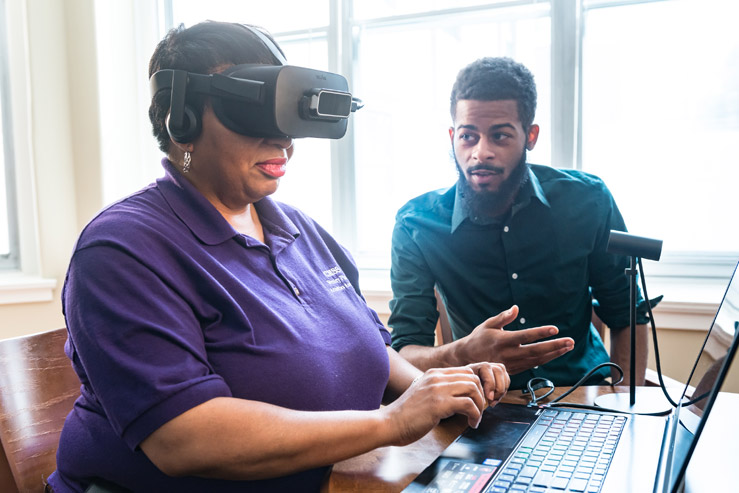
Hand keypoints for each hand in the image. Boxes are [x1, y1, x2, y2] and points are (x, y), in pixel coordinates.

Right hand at [381, 364, 507, 446]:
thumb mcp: (424, 394)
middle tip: (478, 411)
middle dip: (481, 395)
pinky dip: (475, 415)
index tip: (476, 402)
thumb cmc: (406, 414)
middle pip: (472, 378)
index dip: (476, 387)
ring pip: (473, 388)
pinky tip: (471, 423)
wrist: (389, 423)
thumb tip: (460, 397)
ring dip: (480, 406)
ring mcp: (437, 389)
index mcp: (433, 373)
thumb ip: (439, 390)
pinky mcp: (439, 404)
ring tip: (475, 418)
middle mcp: (436, 377)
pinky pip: (469, 404)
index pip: (465, 372)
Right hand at [458, 305, 573, 373]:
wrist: (468, 359)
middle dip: (555, 346)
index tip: (555, 329)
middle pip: (536, 351)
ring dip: (554, 353)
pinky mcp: (514, 370)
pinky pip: (533, 365)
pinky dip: (546, 359)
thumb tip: (516, 308)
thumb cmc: (479, 338)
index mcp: (502, 340)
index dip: (541, 333)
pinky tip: (556, 353)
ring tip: (568, 347)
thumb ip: (503, 317)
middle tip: (570, 341)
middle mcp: (508, 354)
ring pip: (537, 360)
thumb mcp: (488, 324)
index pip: (525, 336)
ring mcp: (512, 364)